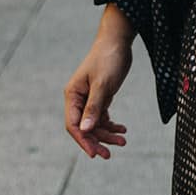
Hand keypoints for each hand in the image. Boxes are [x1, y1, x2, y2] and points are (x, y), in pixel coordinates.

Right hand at [64, 33, 133, 159]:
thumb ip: (94, 107)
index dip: (83, 141)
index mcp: (73, 95)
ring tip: (123, 140)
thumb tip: (85, 130)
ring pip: (94, 124)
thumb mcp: (103, 84)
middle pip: (84, 128)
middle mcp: (78, 98)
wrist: (118, 40)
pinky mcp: (100, 96)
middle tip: (110, 154)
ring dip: (107, 134)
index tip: (95, 154)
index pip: (73, 125)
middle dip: (97, 141)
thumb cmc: (108, 58)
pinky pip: (102, 117)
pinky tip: (122, 129)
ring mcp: (89, 98)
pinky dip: (111, 125)